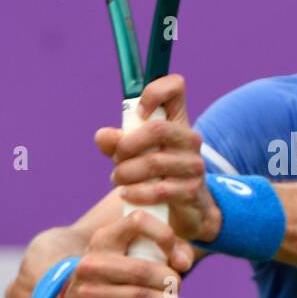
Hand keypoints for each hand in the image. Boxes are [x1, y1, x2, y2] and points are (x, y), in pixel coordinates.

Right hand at [56, 210, 192, 297]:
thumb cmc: (114, 277)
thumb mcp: (128, 256)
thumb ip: (164, 251)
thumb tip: (184, 263)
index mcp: (104, 239)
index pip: (137, 222)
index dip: (163, 234)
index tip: (175, 253)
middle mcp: (93, 263)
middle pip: (142, 270)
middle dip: (169, 281)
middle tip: (177, 286)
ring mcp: (90, 292)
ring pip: (141, 297)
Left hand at [95, 74, 221, 242]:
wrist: (185, 211)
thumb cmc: (156, 174)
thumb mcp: (134, 154)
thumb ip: (116, 143)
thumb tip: (102, 135)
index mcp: (177, 120)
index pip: (175, 87)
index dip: (155, 92)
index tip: (139, 113)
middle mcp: (190, 138)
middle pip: (158, 129)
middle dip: (128, 145)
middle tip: (116, 158)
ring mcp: (194, 164)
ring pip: (154, 162)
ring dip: (127, 172)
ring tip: (118, 179)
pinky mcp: (192, 190)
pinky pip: (159, 189)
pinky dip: (137, 193)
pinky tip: (127, 194)